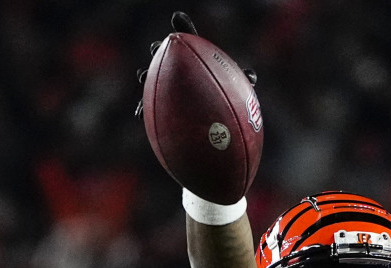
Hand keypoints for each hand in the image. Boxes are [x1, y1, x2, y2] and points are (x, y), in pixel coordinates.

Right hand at [135, 12, 257, 115]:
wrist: (210, 123)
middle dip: (159, 50)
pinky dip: (143, 109)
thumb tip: (252, 76)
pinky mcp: (159, 108)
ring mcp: (166, 88)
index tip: (178, 20)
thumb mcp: (233, 88)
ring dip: (146, 76)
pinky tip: (138, 113)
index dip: (183, 30)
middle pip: (164, 56)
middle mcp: (177, 72)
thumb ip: (240, 79)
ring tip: (142, 75)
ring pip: (152, 79)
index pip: (187, 43)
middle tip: (155, 47)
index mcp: (192, 62)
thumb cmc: (224, 99)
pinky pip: (148, 108)